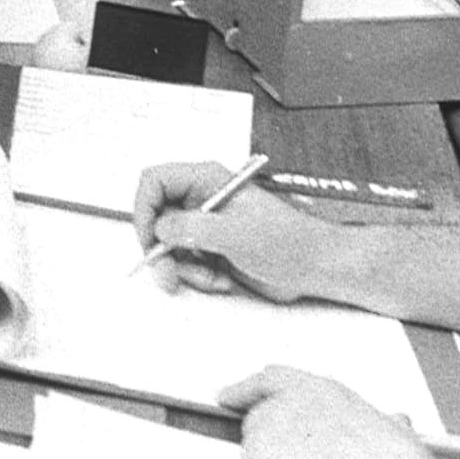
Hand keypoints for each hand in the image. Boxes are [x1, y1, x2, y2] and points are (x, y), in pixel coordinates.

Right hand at [132, 160, 339, 300]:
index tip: (148, 238)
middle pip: (157, 217)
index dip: (144, 208)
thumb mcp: (236, 233)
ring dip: (184, 267)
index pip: (155, 181)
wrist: (316, 267)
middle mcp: (202, 199)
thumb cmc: (289, 241)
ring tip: (210, 277)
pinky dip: (197, 275)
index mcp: (207, 180)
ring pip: (169, 245)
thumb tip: (160, 228)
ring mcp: (206, 224)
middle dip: (161, 249)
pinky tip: (220, 278)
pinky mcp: (212, 247)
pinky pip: (186, 262)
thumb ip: (192, 227)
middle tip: (167, 273)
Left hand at [220, 367, 451, 458]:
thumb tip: (393, 421)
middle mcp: (290, 399)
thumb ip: (381, 422)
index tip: (228, 396)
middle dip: (271, 448)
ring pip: (254, 455)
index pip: (273, 379)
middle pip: (258, 420)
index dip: (247, 388)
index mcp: (324, 389)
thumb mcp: (398, 434)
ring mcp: (268, 426)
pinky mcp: (255, 458)